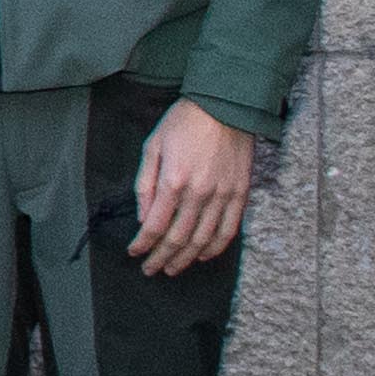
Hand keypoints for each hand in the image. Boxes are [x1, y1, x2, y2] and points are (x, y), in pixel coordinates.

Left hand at [131, 100, 256, 272]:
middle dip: (161, 258)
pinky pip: (228, 231)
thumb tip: (143, 218)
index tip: (134, 253)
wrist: (225, 105)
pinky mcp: (240, 194)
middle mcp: (199, 193)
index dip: (143, 245)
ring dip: (185, 259)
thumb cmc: (184, 122)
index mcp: (173, 181)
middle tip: (151, 269)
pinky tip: (203, 256)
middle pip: (178, 239)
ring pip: (202, 240)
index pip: (155, 226)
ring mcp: (222, 196)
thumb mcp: (153, 146)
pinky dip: (215, 248)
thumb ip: (145, 185)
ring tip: (173, 268)